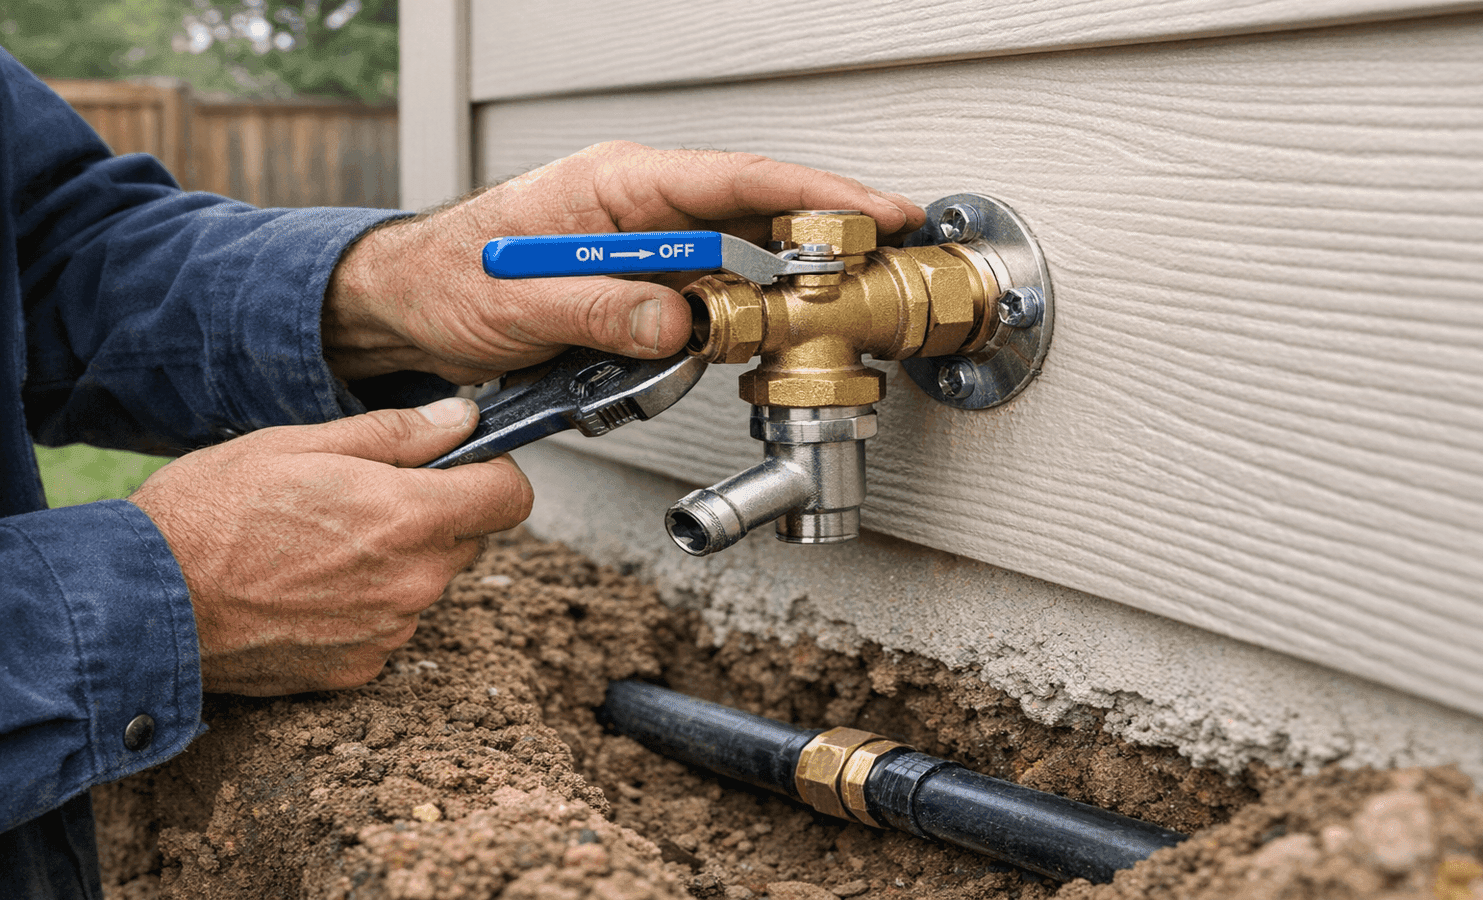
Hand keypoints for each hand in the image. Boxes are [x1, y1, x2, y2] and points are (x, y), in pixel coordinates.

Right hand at [130, 397, 531, 694]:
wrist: (148, 604)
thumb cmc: (213, 514)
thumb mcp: (302, 444)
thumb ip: (397, 434)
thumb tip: (462, 419)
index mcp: (410, 517)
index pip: (511, 497)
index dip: (492, 473)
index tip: (461, 464)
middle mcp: (413, 582)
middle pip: (470, 540)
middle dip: (437, 514)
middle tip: (367, 498)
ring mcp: (389, 631)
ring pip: (427, 583)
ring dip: (398, 561)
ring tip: (322, 544)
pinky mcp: (361, 669)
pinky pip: (390, 625)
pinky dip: (366, 604)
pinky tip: (310, 587)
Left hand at [323, 141, 925, 383]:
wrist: (409, 302)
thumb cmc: (447, 279)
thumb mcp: (514, 299)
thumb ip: (597, 310)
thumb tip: (675, 323)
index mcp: (617, 186)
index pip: (737, 180)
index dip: (816, 192)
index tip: (877, 210)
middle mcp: (642, 209)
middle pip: (759, 216)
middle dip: (822, 244)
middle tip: (873, 278)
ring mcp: (649, 248)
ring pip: (741, 266)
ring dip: (777, 298)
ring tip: (814, 324)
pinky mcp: (646, 288)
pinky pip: (711, 303)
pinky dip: (737, 325)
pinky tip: (747, 346)